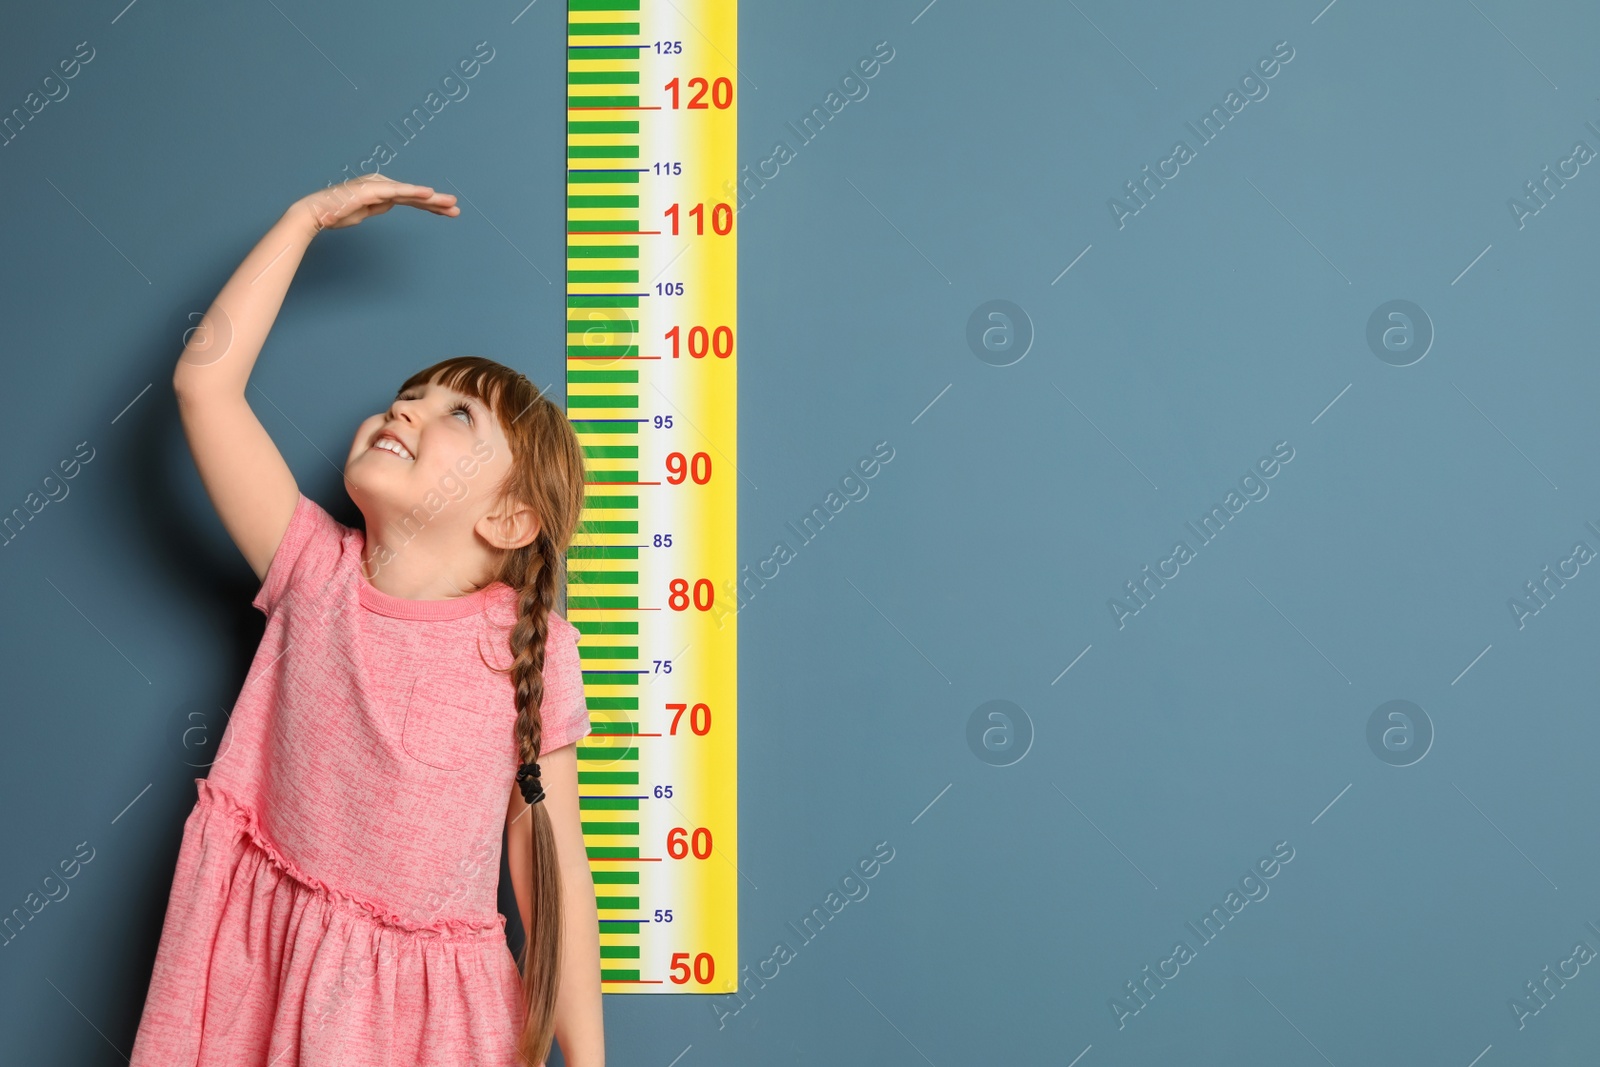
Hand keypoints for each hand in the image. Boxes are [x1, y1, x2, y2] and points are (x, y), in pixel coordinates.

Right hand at [292, 174, 459, 234]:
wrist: (315, 214)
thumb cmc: (336, 214)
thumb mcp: (364, 213)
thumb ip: (378, 207)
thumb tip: (391, 204)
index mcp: (380, 190)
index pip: (411, 199)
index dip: (430, 206)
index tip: (447, 213)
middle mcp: (380, 184)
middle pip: (414, 195)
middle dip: (436, 203)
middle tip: (457, 210)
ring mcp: (376, 185)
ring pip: (409, 193)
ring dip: (431, 198)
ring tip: (450, 203)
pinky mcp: (371, 190)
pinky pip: (397, 191)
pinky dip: (413, 192)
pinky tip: (429, 193)